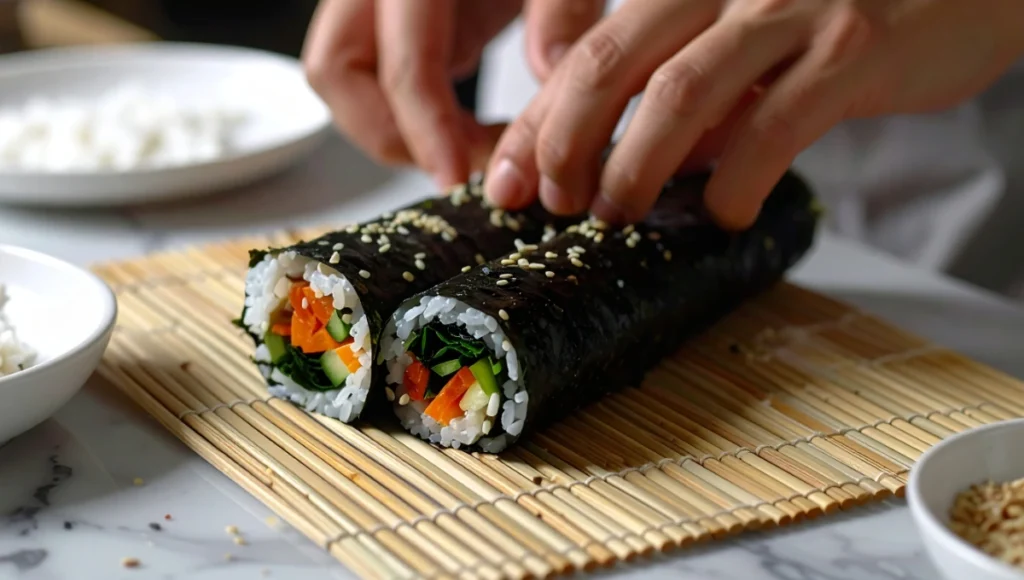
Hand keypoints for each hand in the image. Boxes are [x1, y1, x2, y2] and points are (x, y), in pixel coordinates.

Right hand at [302, 0, 606, 188]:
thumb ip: (562, 6)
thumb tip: (552, 68)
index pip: (400, 60)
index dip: (425, 127)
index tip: (456, 174)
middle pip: (335, 71)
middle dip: (390, 135)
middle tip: (458, 168)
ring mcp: (374, 2)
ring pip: (345, 82)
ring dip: (397, 132)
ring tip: (470, 151)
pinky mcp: (390, 22)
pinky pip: (376, 79)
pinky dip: (413, 118)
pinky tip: (466, 134)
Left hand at [483, 0, 1023, 228]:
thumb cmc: (847, 7)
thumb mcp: (753, 34)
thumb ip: (692, 86)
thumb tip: (634, 157)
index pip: (590, 48)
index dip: (538, 118)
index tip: (507, 179)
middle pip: (612, 60)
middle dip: (564, 141)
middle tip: (552, 202)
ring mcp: (793, 8)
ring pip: (680, 92)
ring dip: (633, 165)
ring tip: (614, 214)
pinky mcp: (855, 47)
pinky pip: (777, 123)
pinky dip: (737, 179)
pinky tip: (724, 212)